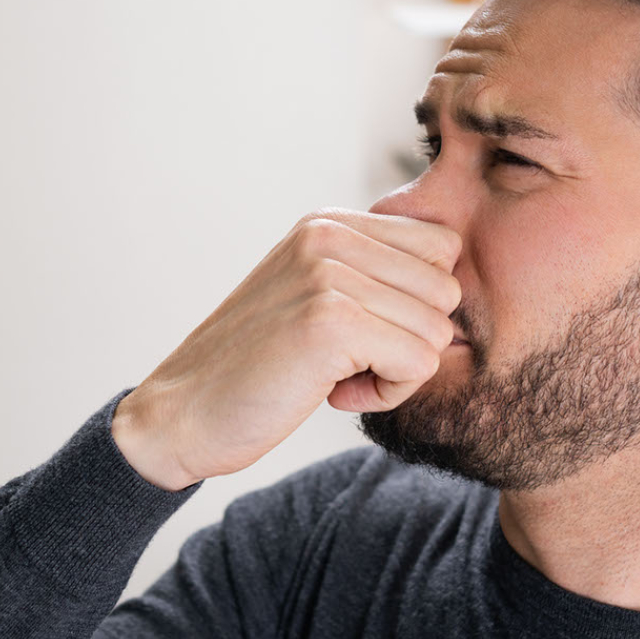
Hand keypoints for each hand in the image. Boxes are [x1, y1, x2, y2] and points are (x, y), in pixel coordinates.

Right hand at [111, 208, 462, 489]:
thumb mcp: (310, 299)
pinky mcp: (331, 322)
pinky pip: (418, 362)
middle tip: (348, 364)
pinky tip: (334, 393)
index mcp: (327, 224)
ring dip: (397, 371)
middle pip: (446, 288)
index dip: (414, 304)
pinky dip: (388, 393)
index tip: (358, 336)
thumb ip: (370, 277)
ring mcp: (328, 274)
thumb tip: (458, 282)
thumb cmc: (253, 369)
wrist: (180, 415)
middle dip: (410, 339)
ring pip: (436, 329)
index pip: (439, 247)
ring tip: (335, 376)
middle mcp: (328, 236)